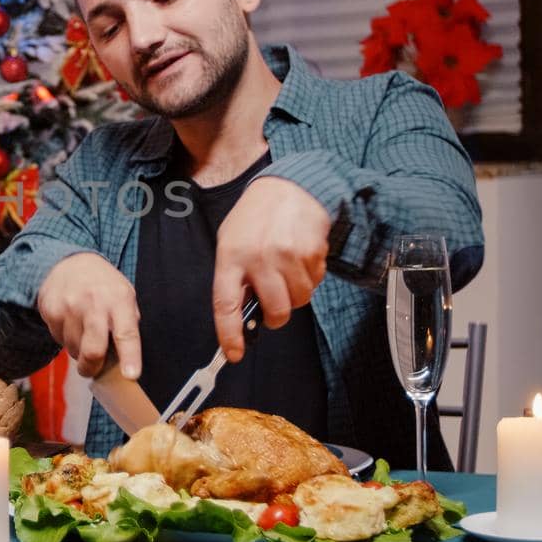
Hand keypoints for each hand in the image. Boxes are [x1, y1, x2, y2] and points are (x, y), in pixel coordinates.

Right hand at [37, 252, 141, 378]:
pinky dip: (65, 339)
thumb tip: (125, 361)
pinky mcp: (51, 310)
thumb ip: (127, 324)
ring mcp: (70, 306)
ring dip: (78, 351)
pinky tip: (70, 323)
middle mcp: (94, 303)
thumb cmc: (103, 286)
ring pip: (73, 349)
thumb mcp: (124, 295)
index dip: (129, 356)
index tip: (131, 375)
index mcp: (119, 300)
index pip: (126, 333)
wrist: (67, 263)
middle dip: (93, 368)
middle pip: (93, 350)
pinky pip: (58, 340)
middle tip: (92, 370)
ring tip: (83, 332)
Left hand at [212, 176, 330, 361]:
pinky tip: (300, 258)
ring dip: (295, 295)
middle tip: (273, 310)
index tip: (233, 353)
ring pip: (299, 300)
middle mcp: (259, 257)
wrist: (288, 187)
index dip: (229, 334)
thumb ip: (234, 276)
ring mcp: (288, 255)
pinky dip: (310, 278)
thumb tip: (242, 313)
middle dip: (276, 318)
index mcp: (231, 256)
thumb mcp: (231, 241)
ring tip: (287, 272)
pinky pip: (315, 283)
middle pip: (275, 311)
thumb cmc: (255, 218)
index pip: (225, 304)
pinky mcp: (312, 252)